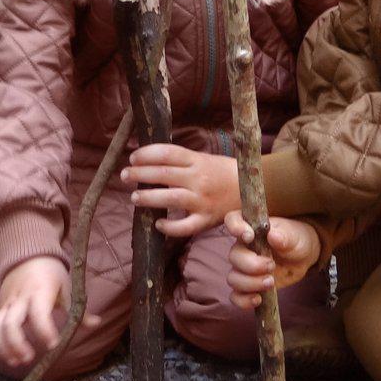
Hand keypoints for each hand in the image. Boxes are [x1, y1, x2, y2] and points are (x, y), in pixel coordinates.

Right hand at [0, 255, 94, 367]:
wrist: (28, 255)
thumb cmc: (51, 274)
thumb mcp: (68, 287)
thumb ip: (79, 309)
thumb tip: (97, 323)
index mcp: (39, 291)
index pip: (38, 313)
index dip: (44, 330)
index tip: (53, 344)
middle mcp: (20, 298)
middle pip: (10, 324)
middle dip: (17, 344)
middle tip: (30, 358)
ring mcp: (7, 303)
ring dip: (4, 347)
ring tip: (17, 362)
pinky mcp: (0, 307)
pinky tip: (10, 356)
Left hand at [121, 144, 239, 237]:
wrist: (256, 189)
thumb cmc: (225, 172)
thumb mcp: (205, 159)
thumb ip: (182, 160)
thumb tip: (151, 160)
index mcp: (198, 160)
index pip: (168, 153)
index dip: (147, 154)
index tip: (133, 157)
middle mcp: (199, 179)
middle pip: (164, 174)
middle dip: (140, 174)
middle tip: (125, 176)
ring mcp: (202, 200)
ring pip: (170, 198)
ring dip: (148, 198)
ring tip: (134, 197)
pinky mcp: (206, 219)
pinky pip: (185, 227)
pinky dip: (169, 227)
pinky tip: (157, 224)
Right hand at [225, 211, 319, 310]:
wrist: (302, 257)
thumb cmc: (295, 239)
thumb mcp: (294, 236)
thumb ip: (284, 236)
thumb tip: (273, 236)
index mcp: (251, 228)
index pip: (232, 220)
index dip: (235, 227)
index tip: (249, 236)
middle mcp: (243, 247)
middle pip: (233, 257)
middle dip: (251, 265)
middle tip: (271, 266)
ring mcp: (244, 268)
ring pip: (233, 278)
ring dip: (250, 283)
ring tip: (271, 282)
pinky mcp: (249, 286)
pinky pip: (236, 296)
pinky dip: (243, 300)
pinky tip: (258, 299)